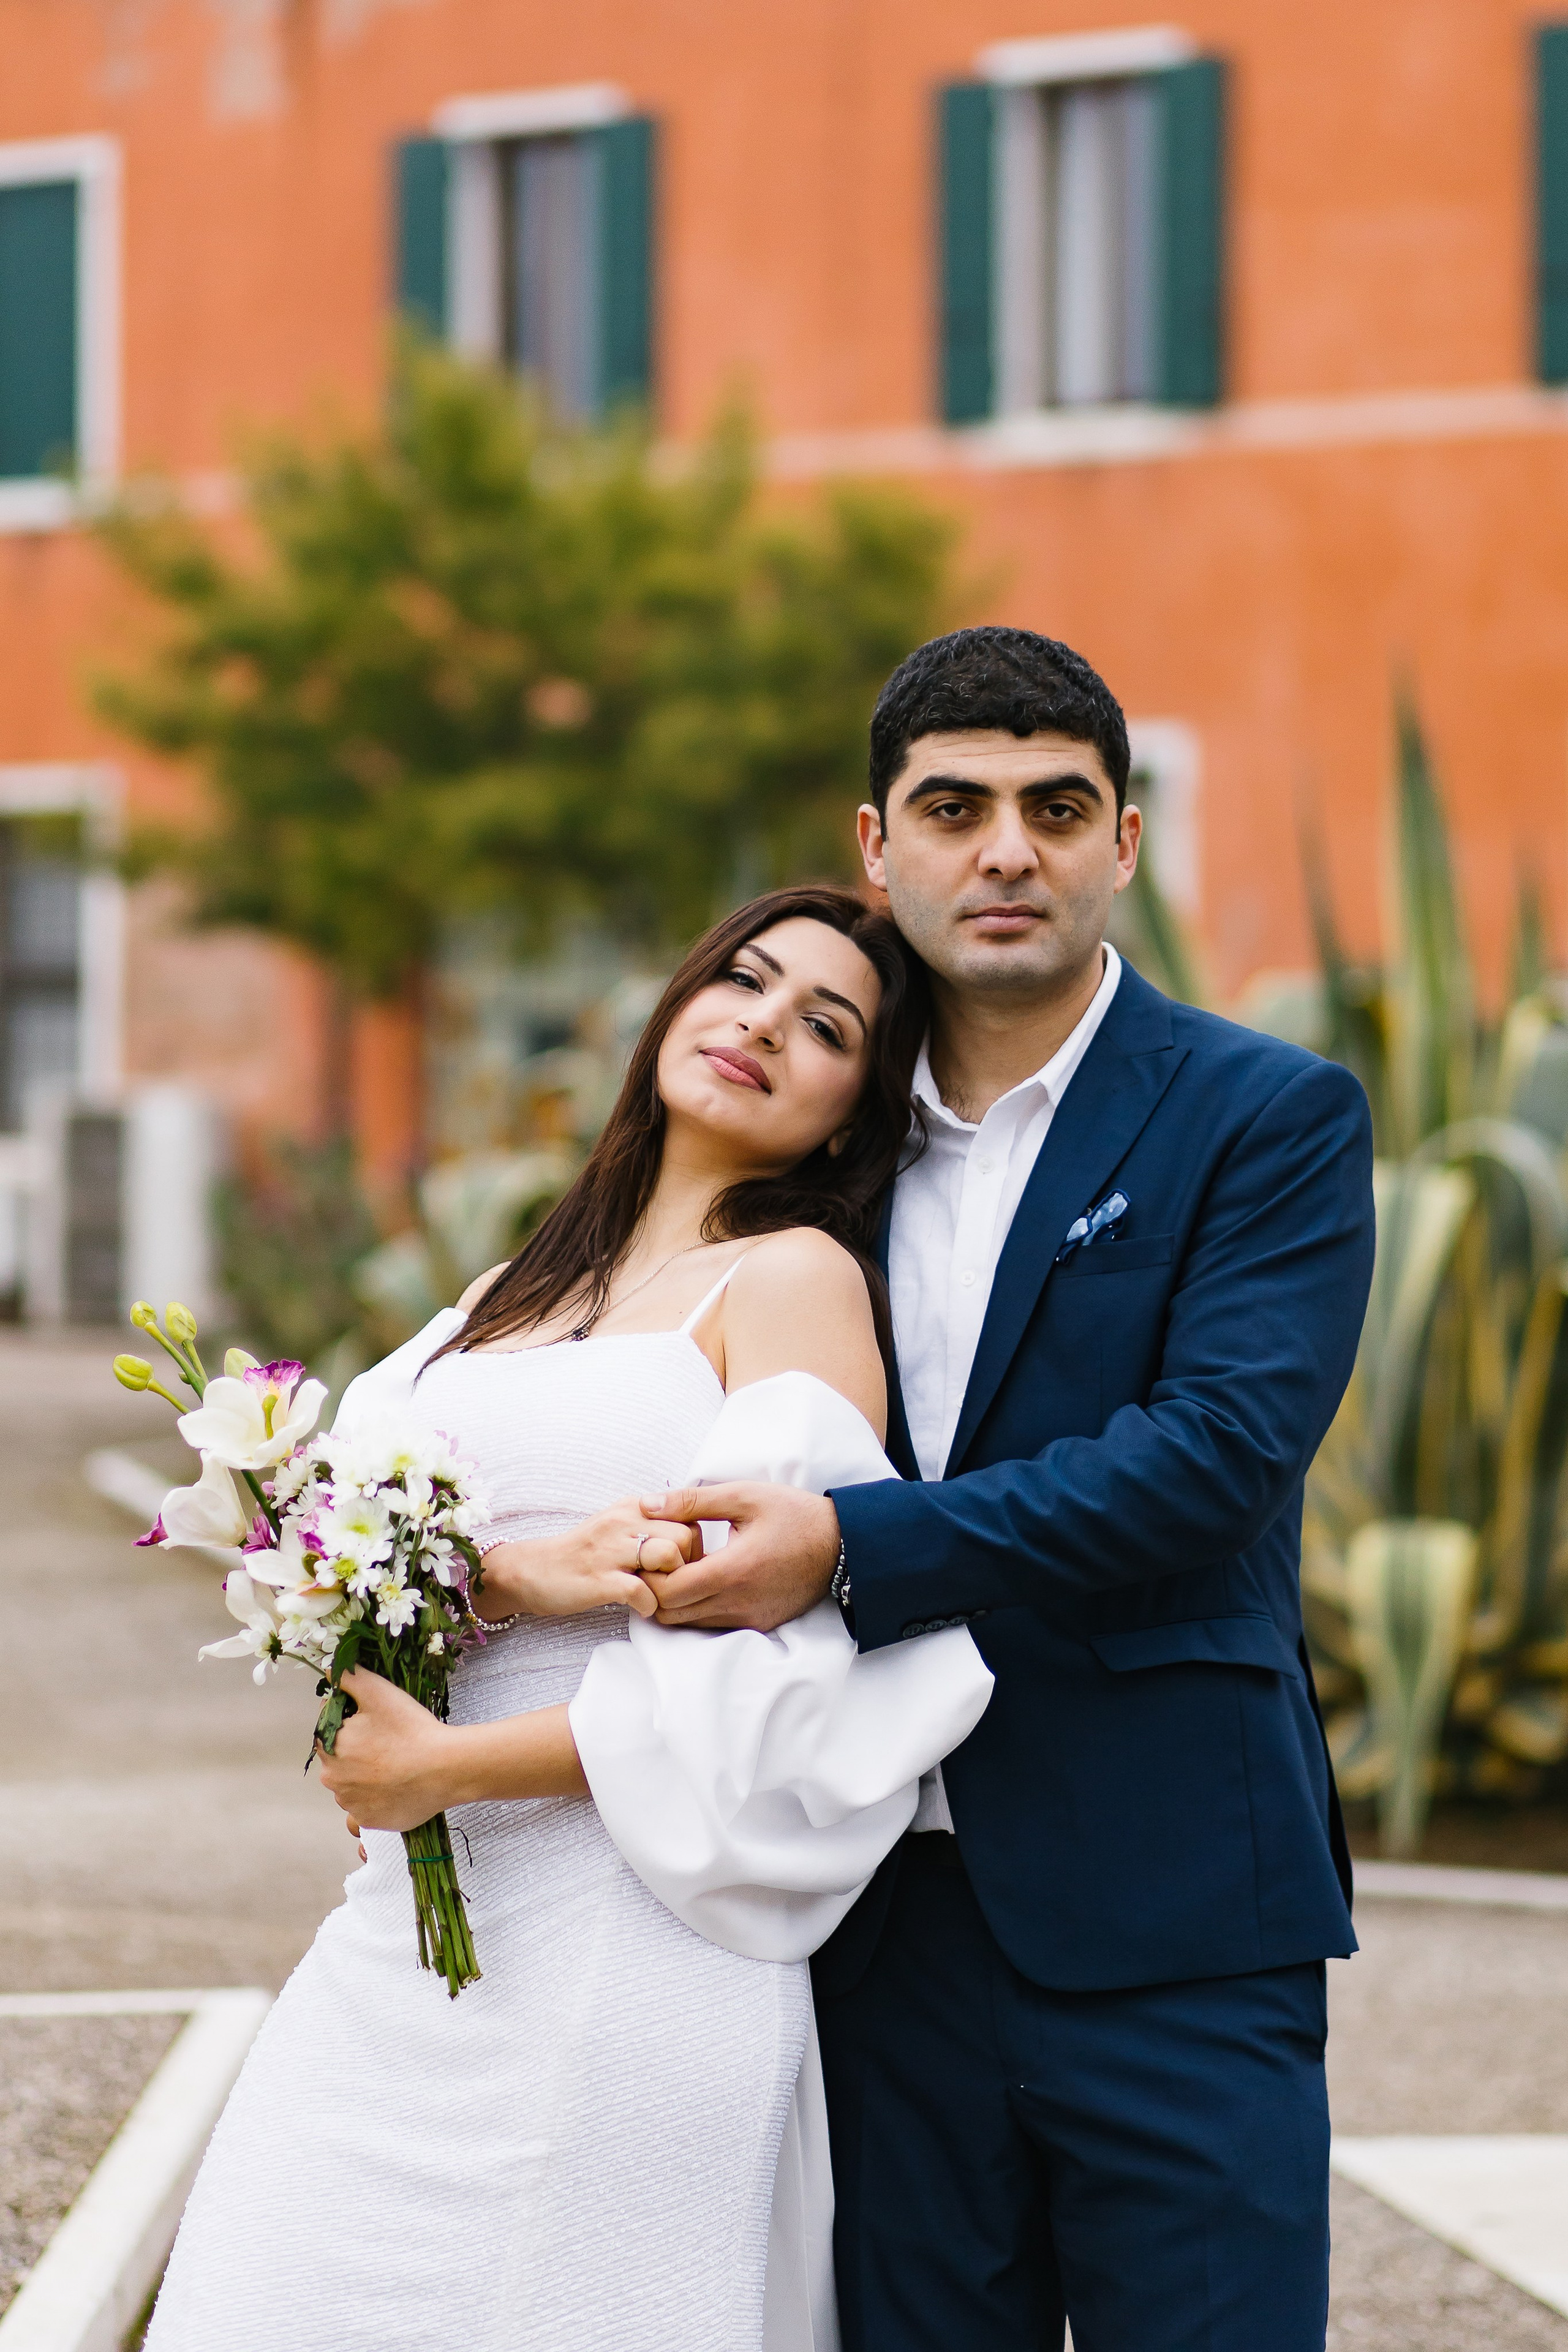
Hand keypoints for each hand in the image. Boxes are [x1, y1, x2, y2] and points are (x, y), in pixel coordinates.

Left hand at [316, 1668, 456, 1833]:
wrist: (444, 1768)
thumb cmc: (410, 1729)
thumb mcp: (379, 1692)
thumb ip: (349, 1678)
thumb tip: (329, 1669)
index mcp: (330, 1748)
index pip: (328, 1731)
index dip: (350, 1723)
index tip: (375, 1723)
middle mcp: (333, 1781)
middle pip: (340, 1759)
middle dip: (357, 1750)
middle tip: (389, 1742)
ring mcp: (351, 1805)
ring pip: (353, 1784)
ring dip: (366, 1775)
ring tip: (396, 1763)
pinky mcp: (370, 1821)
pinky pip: (368, 1806)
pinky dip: (378, 1797)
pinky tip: (398, 1784)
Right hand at [475, 1499, 701, 1621]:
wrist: (532, 1571)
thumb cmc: (582, 1553)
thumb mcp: (617, 1525)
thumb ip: (650, 1524)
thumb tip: (692, 1534)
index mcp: (631, 1507)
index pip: (687, 1514)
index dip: (694, 1544)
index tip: (683, 1563)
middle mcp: (622, 1522)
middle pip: (685, 1535)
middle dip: (688, 1564)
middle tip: (672, 1582)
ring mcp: (609, 1551)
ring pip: (668, 1555)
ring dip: (671, 1583)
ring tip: (658, 1594)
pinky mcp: (599, 1580)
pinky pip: (642, 1591)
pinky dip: (649, 1605)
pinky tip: (640, 1608)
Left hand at [637, 1484, 839, 1629]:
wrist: (841, 1544)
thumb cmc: (793, 1515)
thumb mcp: (743, 1496)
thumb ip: (692, 1501)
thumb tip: (647, 1504)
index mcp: (733, 1571)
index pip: (667, 1592)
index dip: (650, 1574)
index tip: (655, 1549)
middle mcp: (738, 1603)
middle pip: (671, 1614)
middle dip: (657, 1589)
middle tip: (664, 1558)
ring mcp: (748, 1618)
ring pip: (688, 1623)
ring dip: (677, 1599)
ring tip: (687, 1565)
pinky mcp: (757, 1624)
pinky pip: (712, 1624)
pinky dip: (698, 1606)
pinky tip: (708, 1577)